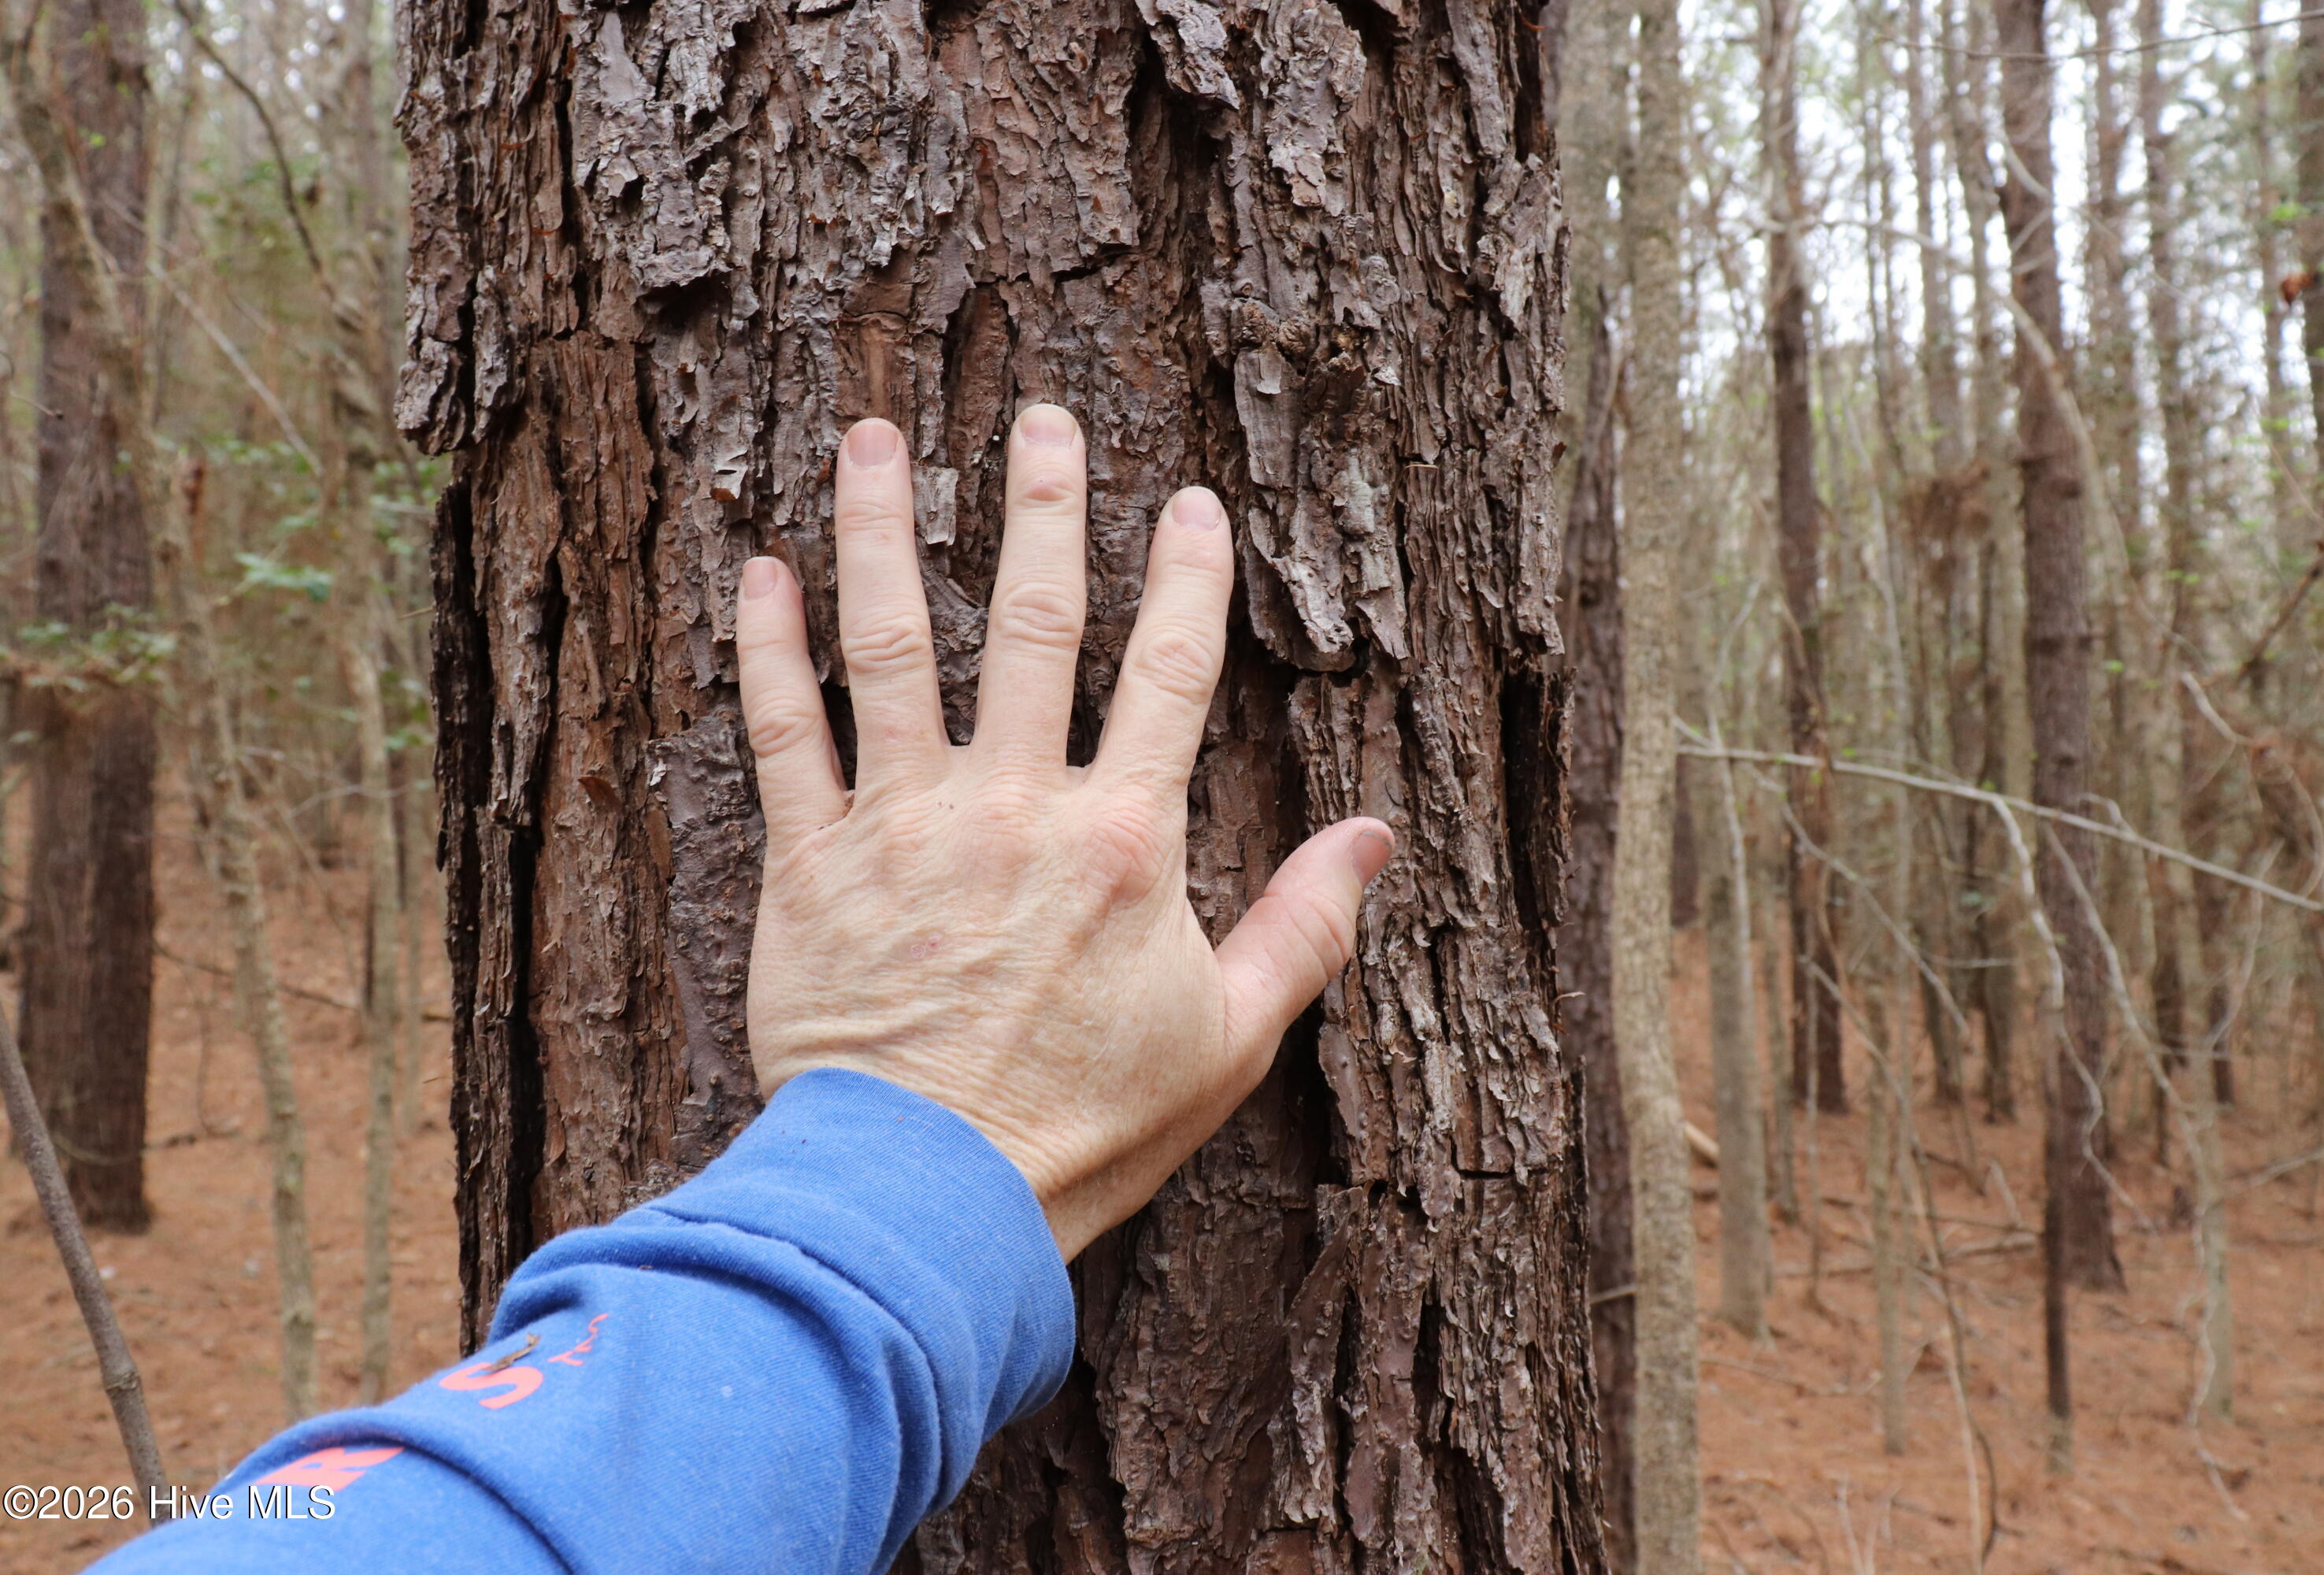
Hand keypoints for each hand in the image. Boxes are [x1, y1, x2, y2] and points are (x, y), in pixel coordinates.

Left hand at [733, 406, 1391, 1257]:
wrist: (929, 1201)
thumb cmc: (1086, 1128)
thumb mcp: (1229, 1038)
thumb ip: (1305, 928)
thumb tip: (1377, 838)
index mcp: (1122, 841)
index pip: (1171, 674)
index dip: (1189, 579)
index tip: (1193, 504)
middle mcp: (1013, 805)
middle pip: (1033, 624)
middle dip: (1042, 510)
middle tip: (1043, 418)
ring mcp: (903, 825)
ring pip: (894, 646)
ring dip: (887, 532)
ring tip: (880, 436)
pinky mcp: (809, 865)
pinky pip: (782, 733)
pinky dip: (768, 648)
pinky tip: (760, 572)